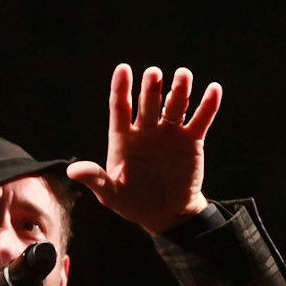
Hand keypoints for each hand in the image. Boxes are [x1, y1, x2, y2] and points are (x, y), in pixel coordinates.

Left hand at [66, 63, 221, 234]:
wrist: (165, 215)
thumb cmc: (133, 203)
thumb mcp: (111, 194)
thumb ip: (95, 179)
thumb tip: (71, 171)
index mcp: (123, 136)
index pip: (120, 106)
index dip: (121, 88)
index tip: (123, 69)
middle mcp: (146, 128)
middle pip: (148, 102)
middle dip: (151, 87)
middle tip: (153, 73)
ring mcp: (170, 132)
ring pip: (175, 105)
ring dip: (179, 89)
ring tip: (183, 75)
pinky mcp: (192, 140)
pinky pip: (201, 119)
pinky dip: (208, 105)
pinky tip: (214, 89)